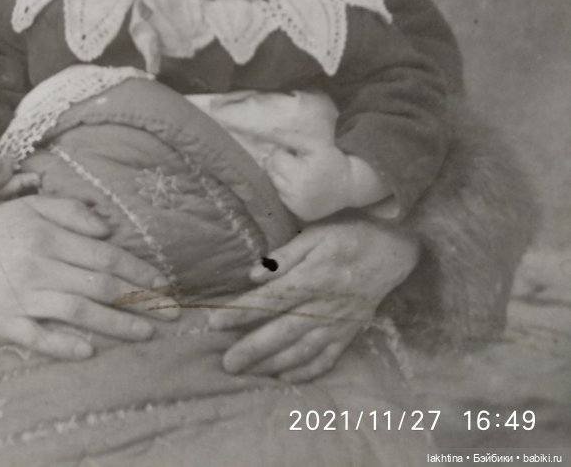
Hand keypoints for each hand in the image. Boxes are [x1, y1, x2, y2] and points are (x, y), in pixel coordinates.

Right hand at [0, 194, 177, 359]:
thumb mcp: (32, 204)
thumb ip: (71, 211)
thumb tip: (108, 228)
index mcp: (47, 235)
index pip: (105, 255)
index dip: (138, 269)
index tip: (164, 282)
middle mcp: (38, 265)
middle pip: (99, 286)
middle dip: (140, 299)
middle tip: (171, 311)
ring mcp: (20, 296)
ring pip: (78, 312)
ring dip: (116, 324)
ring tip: (146, 332)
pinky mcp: (2, 322)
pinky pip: (37, 338)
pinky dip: (64, 345)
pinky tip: (90, 351)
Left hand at [208, 218, 418, 379]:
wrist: (396, 248)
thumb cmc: (351, 233)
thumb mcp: (316, 233)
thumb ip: (285, 256)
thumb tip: (254, 276)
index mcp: (314, 277)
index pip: (271, 299)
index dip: (241, 313)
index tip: (216, 323)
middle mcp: (326, 305)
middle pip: (283, 332)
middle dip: (252, 349)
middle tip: (226, 364)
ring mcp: (340, 322)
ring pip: (302, 350)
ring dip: (273, 364)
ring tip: (248, 373)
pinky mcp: (351, 332)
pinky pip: (327, 358)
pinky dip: (306, 371)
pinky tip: (285, 378)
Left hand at [266, 145, 353, 220]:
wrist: (350, 186)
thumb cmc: (332, 161)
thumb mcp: (315, 144)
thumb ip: (291, 137)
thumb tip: (271, 133)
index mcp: (300, 175)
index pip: (275, 158)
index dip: (282, 151)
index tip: (293, 150)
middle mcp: (296, 194)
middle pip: (272, 173)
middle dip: (279, 164)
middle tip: (294, 161)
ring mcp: (297, 207)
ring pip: (275, 186)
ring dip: (281, 177)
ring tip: (297, 172)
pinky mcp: (300, 214)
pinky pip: (283, 199)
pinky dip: (287, 191)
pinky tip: (300, 185)